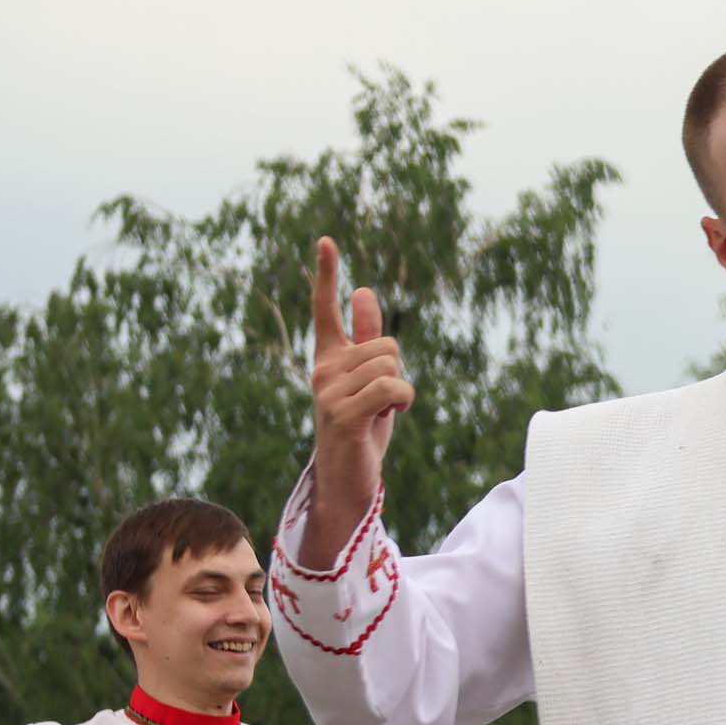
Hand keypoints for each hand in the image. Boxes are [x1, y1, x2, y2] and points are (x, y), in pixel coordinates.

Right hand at [299, 237, 412, 569]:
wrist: (349, 483)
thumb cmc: (363, 431)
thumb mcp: (371, 380)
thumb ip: (368, 338)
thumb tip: (365, 290)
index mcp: (328, 360)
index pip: (325, 310)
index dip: (327, 274)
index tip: (327, 240)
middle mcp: (323, 371)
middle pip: (386, 344)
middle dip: (398, 371)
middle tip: (382, 403)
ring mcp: (329, 393)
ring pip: (391, 365)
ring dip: (401, 392)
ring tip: (382, 414)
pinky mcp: (343, 414)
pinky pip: (393, 387)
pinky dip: (403, 402)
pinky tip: (388, 419)